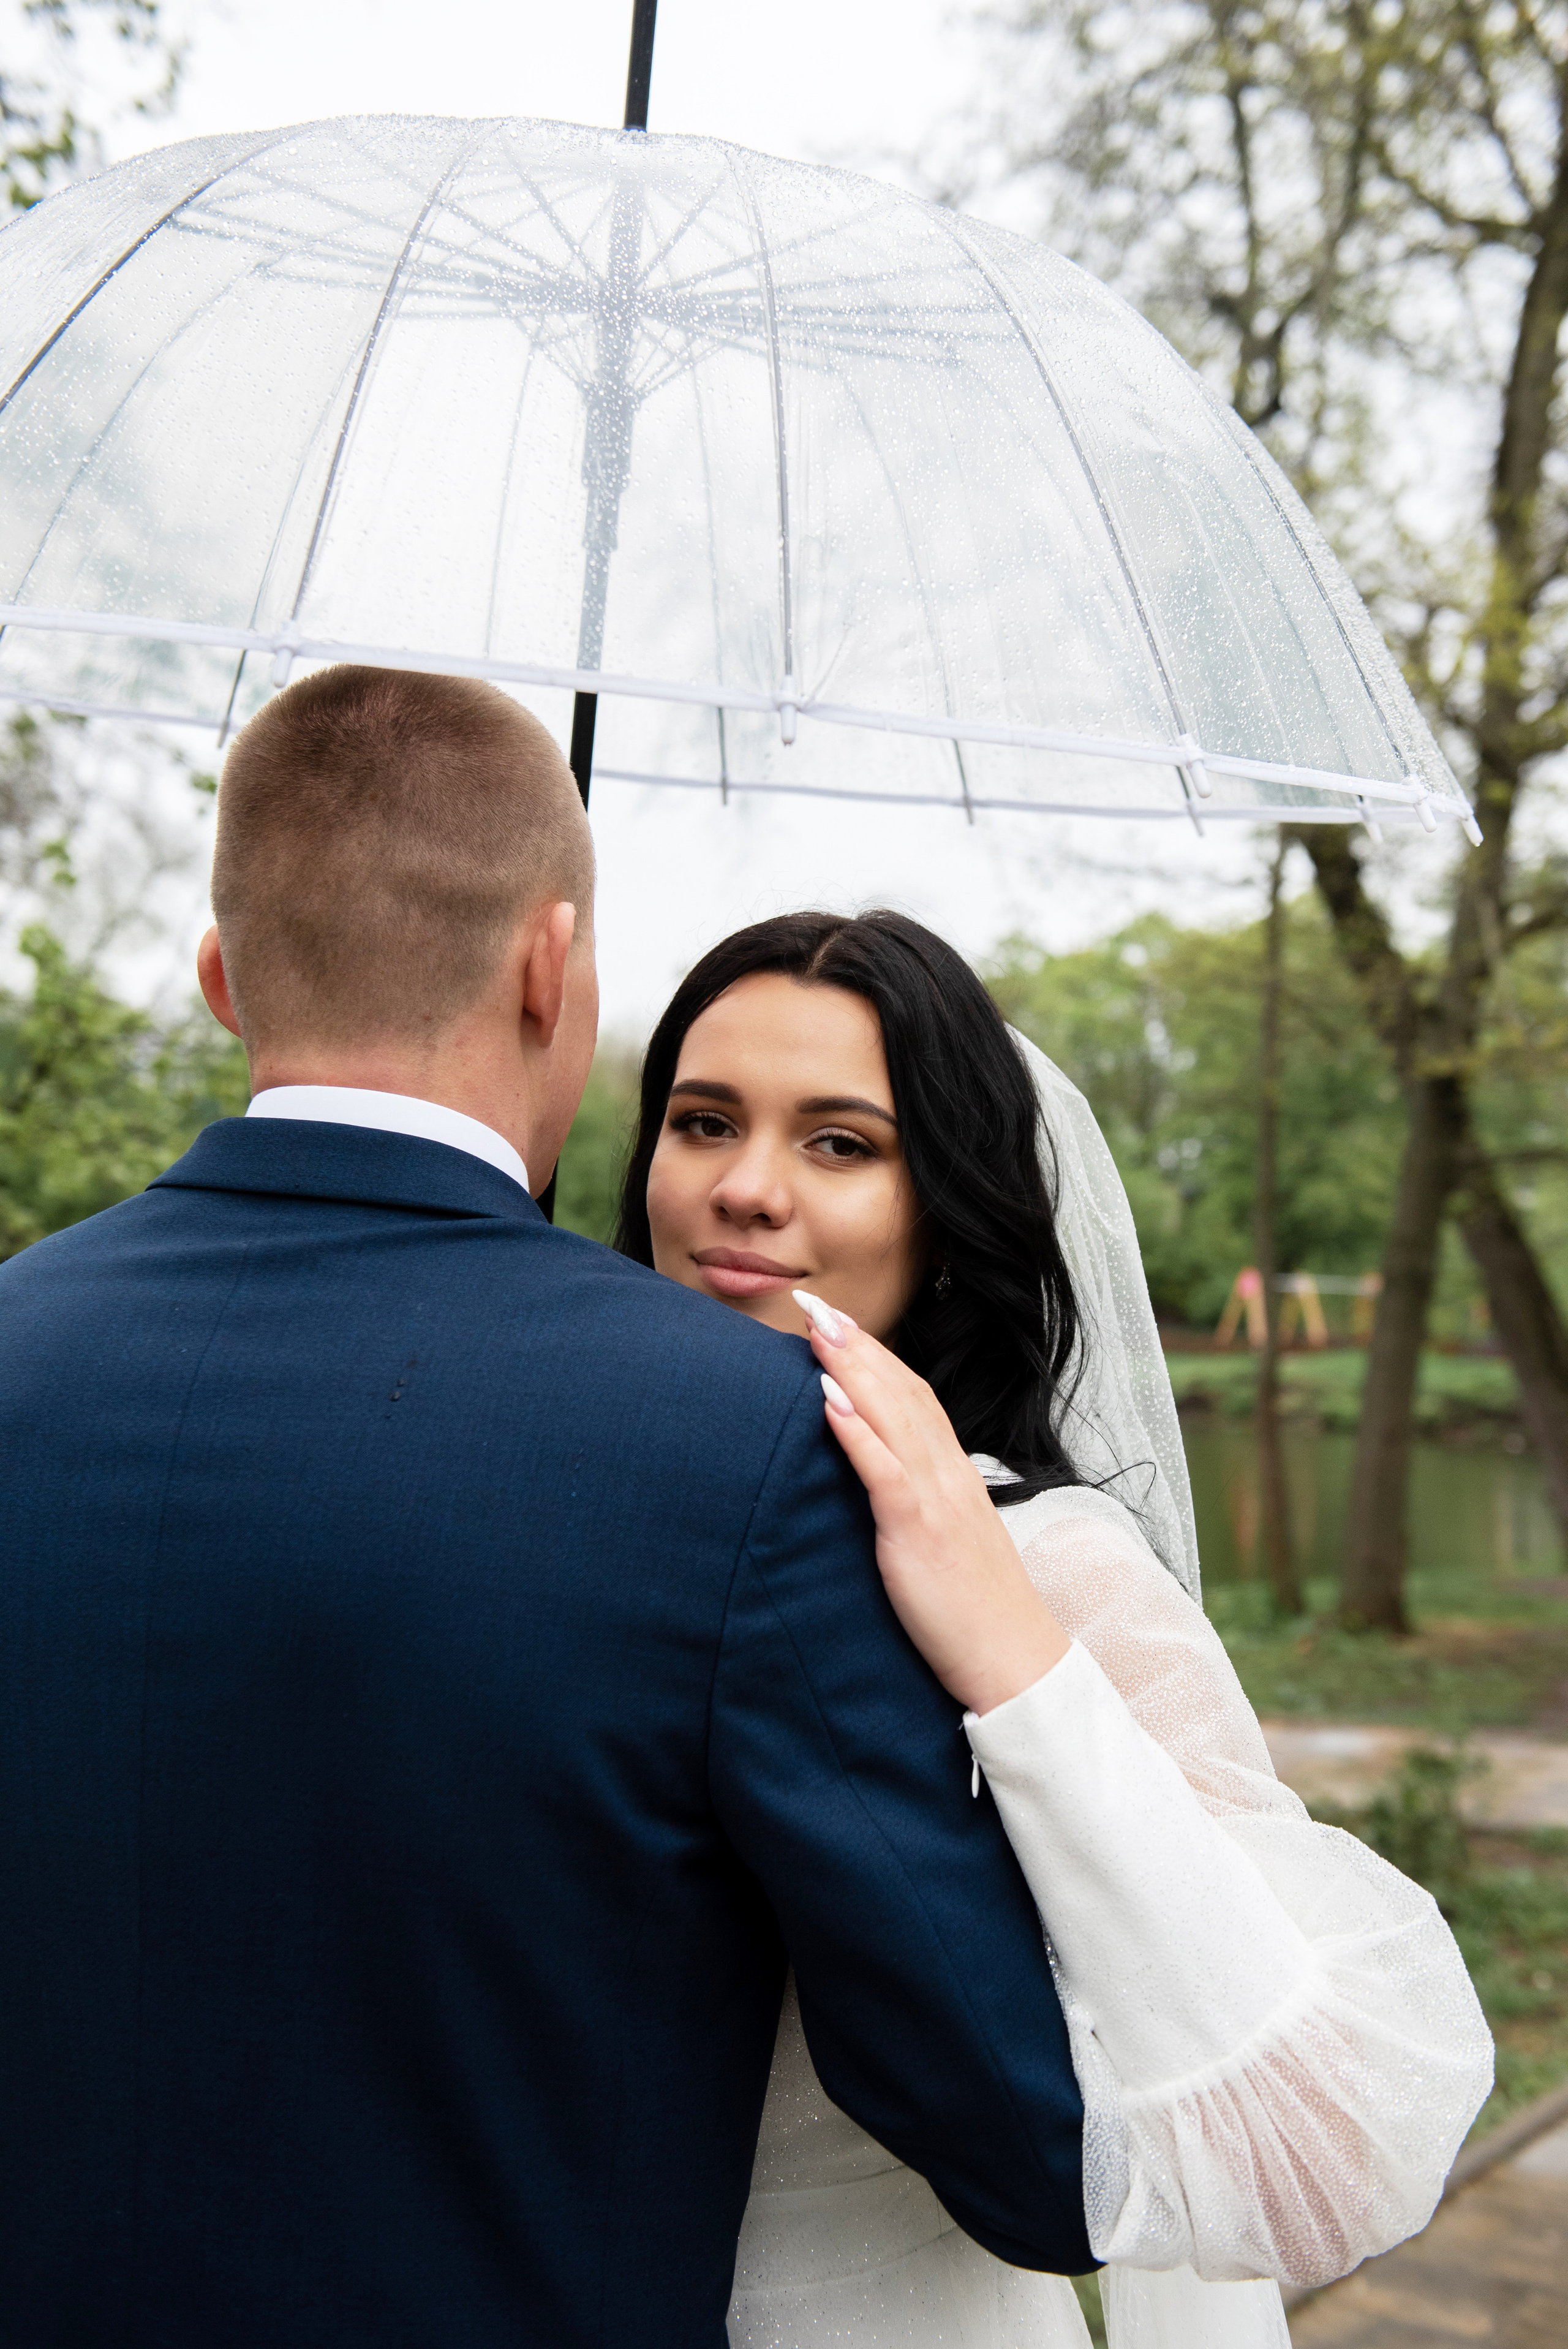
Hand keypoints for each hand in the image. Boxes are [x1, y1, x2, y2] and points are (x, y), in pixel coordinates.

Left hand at [793, 1291, 1069, 1715]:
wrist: (1014, 1659)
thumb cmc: (975, 1608)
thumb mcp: (950, 1540)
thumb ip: (923, 1501)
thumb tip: (891, 1481)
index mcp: (955, 1474)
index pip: (915, 1396)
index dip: (877, 1356)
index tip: (840, 1323)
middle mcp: (948, 1474)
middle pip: (901, 1391)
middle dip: (858, 1344)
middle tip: (815, 1304)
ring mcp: (936, 1499)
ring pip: (892, 1417)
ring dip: (852, 1368)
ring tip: (816, 1330)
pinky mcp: (918, 1532)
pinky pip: (884, 1472)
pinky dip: (855, 1431)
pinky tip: (828, 1401)